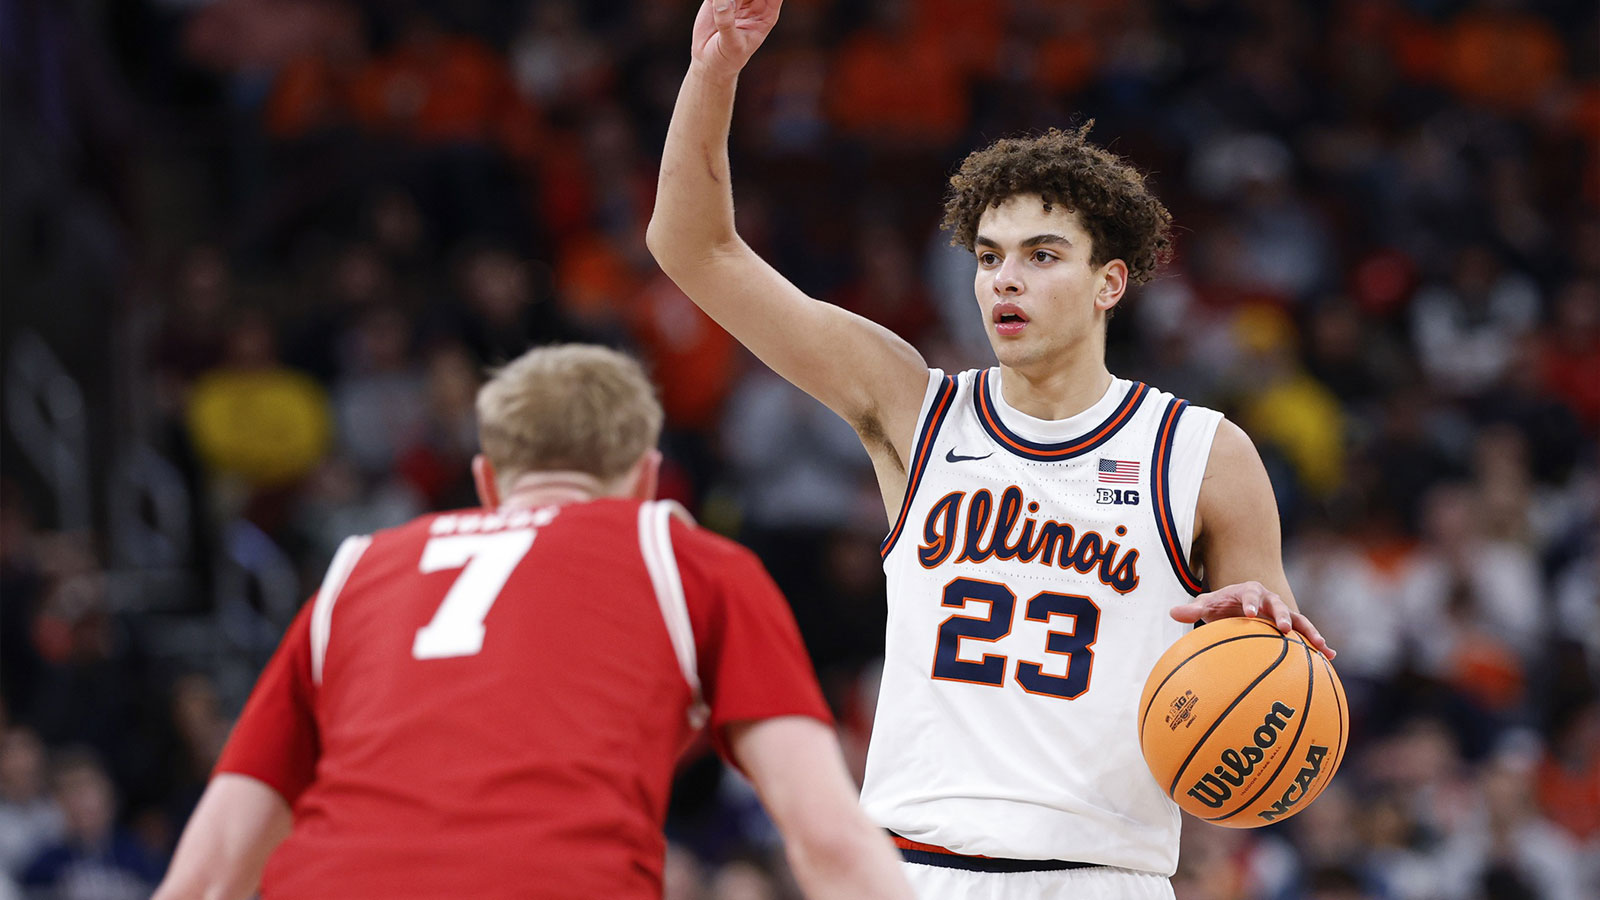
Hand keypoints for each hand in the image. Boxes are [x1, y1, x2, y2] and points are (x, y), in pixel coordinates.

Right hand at [692, 0, 781, 79]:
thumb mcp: (731, 45)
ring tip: (717, 6)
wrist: (709, 60)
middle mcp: (754, 2)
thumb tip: (722, 3)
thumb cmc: (728, 57)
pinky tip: (712, 3)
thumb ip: (727, 24)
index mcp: (766, 13)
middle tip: (732, 3)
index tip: (748, 1)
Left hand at [1169, 581, 1334, 659]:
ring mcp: (1283, 613)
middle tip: (1285, 628)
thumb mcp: (1207, 605)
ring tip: (1320, 646)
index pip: (1250, 594)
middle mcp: (1270, 600)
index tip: (1250, 613)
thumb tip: (1173, 612)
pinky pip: (1307, 635)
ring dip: (1310, 632)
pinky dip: (1319, 644)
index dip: (1251, 602)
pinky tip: (1331, 657)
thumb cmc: (1222, 605)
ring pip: (1299, 621)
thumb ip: (1193, 608)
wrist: (1238, 606)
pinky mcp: (1293, 627)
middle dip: (1283, 616)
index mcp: (1249, 591)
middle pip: (1279, 606)